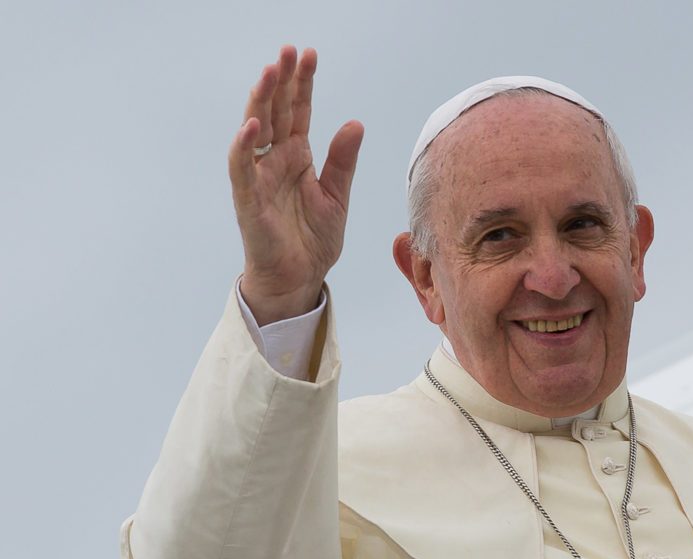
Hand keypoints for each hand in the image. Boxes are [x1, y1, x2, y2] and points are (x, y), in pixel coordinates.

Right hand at [229, 45, 363, 324]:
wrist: (299, 278)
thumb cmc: (313, 240)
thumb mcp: (337, 196)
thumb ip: (343, 161)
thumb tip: (355, 123)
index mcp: (297, 156)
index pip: (299, 112)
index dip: (302, 84)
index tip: (308, 54)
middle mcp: (275, 161)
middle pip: (276, 112)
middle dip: (281, 81)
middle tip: (288, 51)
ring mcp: (259, 178)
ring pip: (255, 131)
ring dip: (261, 101)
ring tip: (270, 73)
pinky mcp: (248, 200)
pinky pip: (242, 169)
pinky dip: (244, 146)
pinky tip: (253, 124)